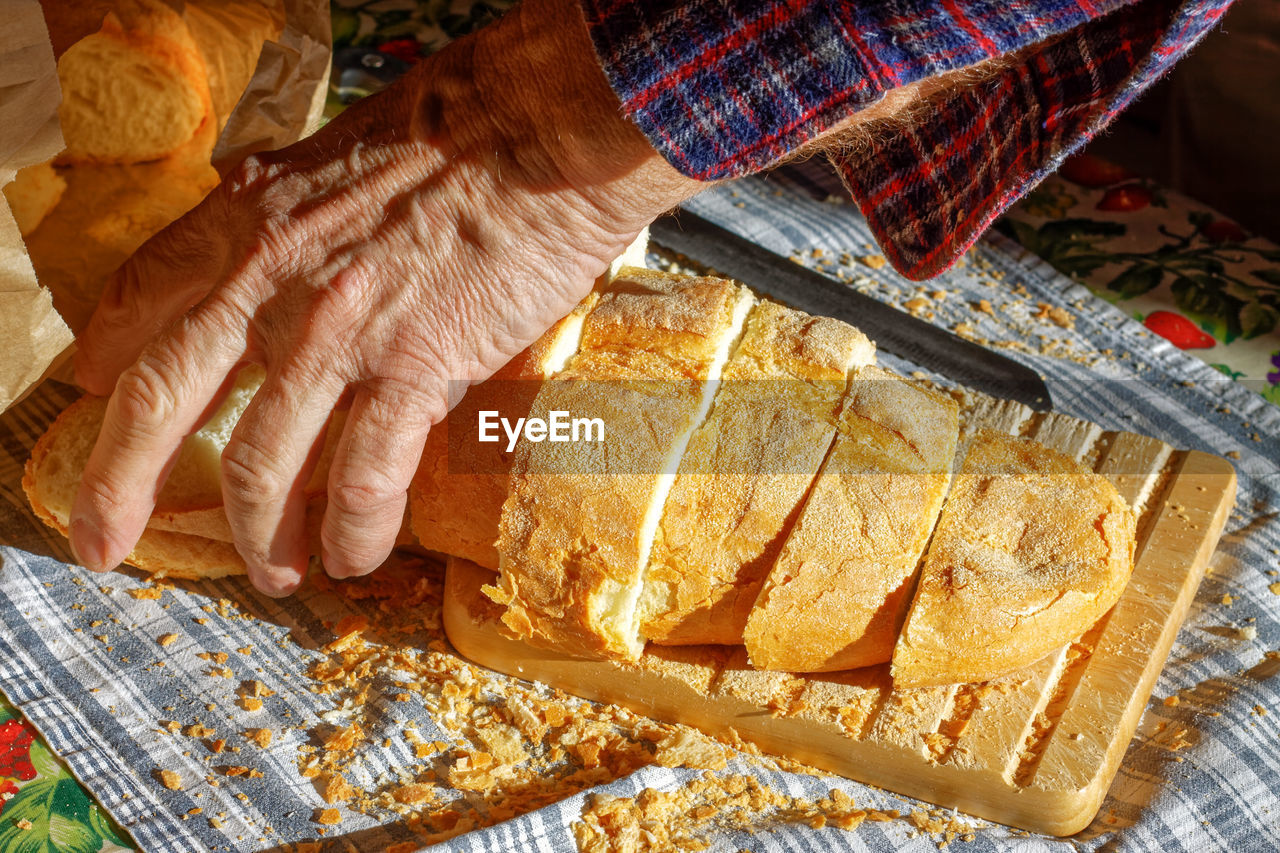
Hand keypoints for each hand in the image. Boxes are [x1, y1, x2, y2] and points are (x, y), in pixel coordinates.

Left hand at [68, 0, 701, 594]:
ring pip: (261, 464)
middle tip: (104, 541)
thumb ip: (291, 198)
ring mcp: (340, 333)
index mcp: (252, 220)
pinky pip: (363, 479)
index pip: (144, 296)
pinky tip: (354, 556)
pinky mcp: (416, 369)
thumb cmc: (459, 127)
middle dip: (119, 485)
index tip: (97, 398)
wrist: (541, 129)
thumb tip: (272, 212)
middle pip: (163, 399)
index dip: (109, 358)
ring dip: (259, 537)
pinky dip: (351, 533)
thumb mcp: (339, 150)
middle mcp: (274, 281)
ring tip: (275, 571)